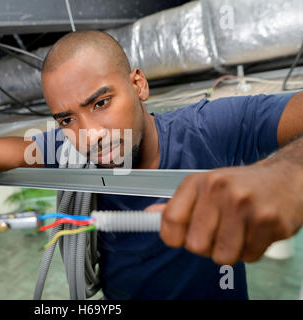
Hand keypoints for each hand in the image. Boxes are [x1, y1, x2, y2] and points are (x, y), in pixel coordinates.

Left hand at [145, 162, 302, 264]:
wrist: (286, 178)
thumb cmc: (240, 186)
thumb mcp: (205, 187)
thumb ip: (178, 205)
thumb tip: (148, 215)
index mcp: (198, 182)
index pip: (170, 220)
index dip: (173, 238)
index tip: (181, 239)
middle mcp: (218, 190)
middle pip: (195, 245)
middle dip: (206, 246)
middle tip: (219, 233)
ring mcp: (244, 205)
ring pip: (222, 256)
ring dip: (230, 252)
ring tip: (238, 232)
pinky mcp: (268, 220)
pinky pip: (248, 257)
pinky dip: (251, 251)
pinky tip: (255, 232)